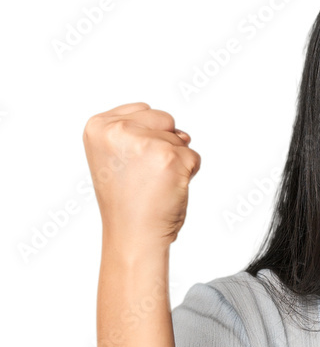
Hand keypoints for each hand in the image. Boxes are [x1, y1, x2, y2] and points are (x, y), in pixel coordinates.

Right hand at [82, 102, 200, 251]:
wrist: (133, 235)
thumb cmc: (126, 202)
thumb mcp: (115, 157)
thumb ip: (138, 132)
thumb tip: (182, 134)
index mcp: (98, 126)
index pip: (143, 111)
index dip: (147, 138)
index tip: (133, 164)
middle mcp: (118, 130)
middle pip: (165, 119)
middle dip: (165, 145)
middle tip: (146, 175)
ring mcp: (144, 142)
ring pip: (180, 139)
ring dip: (176, 162)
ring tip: (155, 184)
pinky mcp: (169, 157)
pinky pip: (193, 157)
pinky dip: (188, 174)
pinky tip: (168, 189)